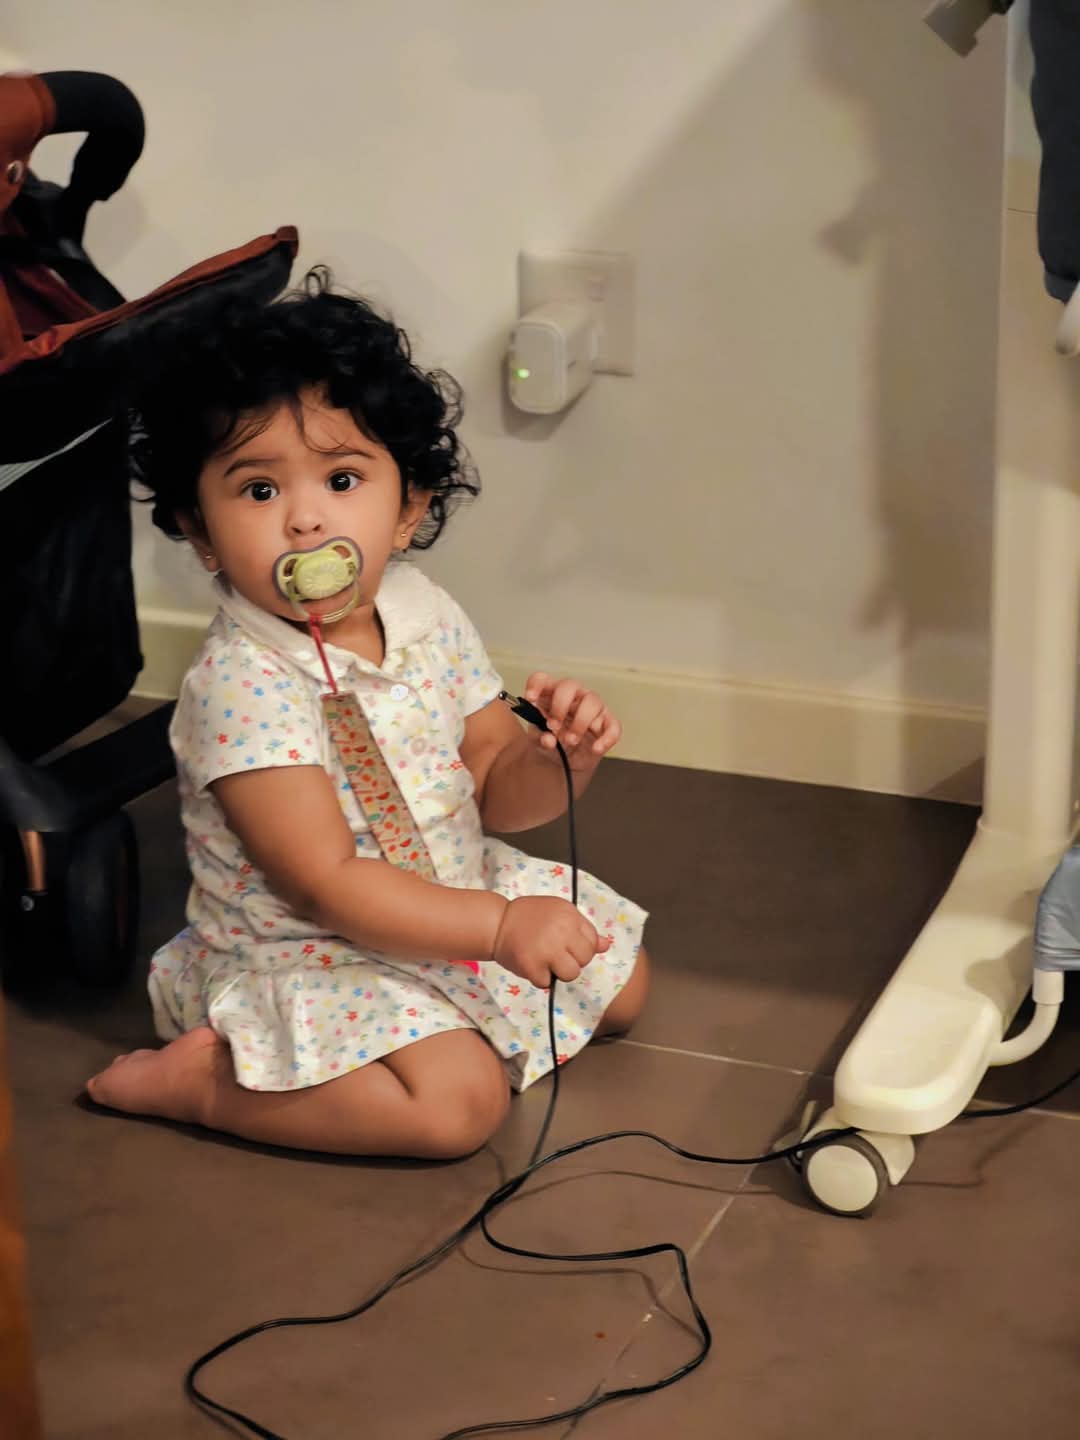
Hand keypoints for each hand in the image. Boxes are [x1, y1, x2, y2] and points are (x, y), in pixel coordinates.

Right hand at [491, 896, 611, 987]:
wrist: (496, 923)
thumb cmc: (528, 917)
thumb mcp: (558, 913)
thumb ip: (581, 928)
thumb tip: (606, 945)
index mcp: (569, 915)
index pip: (592, 941)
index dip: (580, 947)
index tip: (566, 944)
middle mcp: (561, 931)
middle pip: (585, 959)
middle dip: (572, 960)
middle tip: (553, 953)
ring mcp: (547, 949)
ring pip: (571, 974)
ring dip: (558, 972)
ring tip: (544, 961)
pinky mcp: (532, 966)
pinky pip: (547, 983)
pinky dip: (539, 978)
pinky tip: (531, 964)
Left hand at [523, 673, 621, 772]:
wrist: (563, 762)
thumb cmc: (550, 742)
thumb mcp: (538, 742)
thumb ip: (540, 738)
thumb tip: (548, 738)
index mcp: (551, 695)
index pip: (543, 679)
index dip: (536, 684)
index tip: (530, 699)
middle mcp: (573, 697)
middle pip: (570, 684)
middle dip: (560, 705)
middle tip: (553, 726)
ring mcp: (592, 709)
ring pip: (593, 701)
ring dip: (580, 722)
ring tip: (570, 740)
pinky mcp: (607, 725)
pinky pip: (613, 726)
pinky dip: (606, 738)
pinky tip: (595, 748)